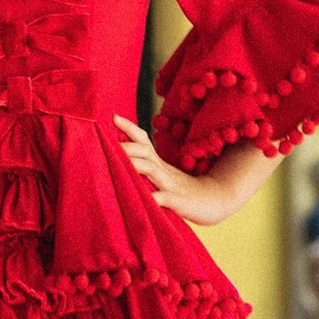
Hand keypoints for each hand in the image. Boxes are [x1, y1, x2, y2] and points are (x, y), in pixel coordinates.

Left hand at [113, 114, 263, 225]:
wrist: (216, 202)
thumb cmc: (184, 191)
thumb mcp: (164, 176)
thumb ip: (146, 168)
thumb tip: (122, 159)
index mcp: (158, 164)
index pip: (142, 140)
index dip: (128, 128)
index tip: (112, 116)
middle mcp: (163, 170)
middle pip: (143, 151)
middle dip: (124, 146)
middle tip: (103, 141)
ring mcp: (170, 185)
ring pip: (150, 170)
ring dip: (134, 165)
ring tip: (117, 163)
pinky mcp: (178, 202)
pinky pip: (163, 199)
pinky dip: (153, 198)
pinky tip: (143, 199)